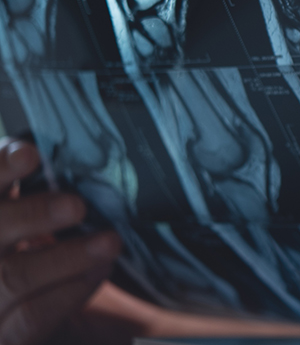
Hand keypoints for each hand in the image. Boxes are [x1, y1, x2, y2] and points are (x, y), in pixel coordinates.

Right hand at [0, 138, 120, 344]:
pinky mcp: (6, 336)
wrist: (22, 314)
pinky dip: (70, 291)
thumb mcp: (22, 220)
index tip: (29, 153)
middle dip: (31, 215)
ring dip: (64, 257)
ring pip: (13, 277)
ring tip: (108, 242)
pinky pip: (33, 315)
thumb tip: (63, 159)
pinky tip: (100, 271)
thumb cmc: (28, 258)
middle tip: (75, 205)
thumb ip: (28, 192)